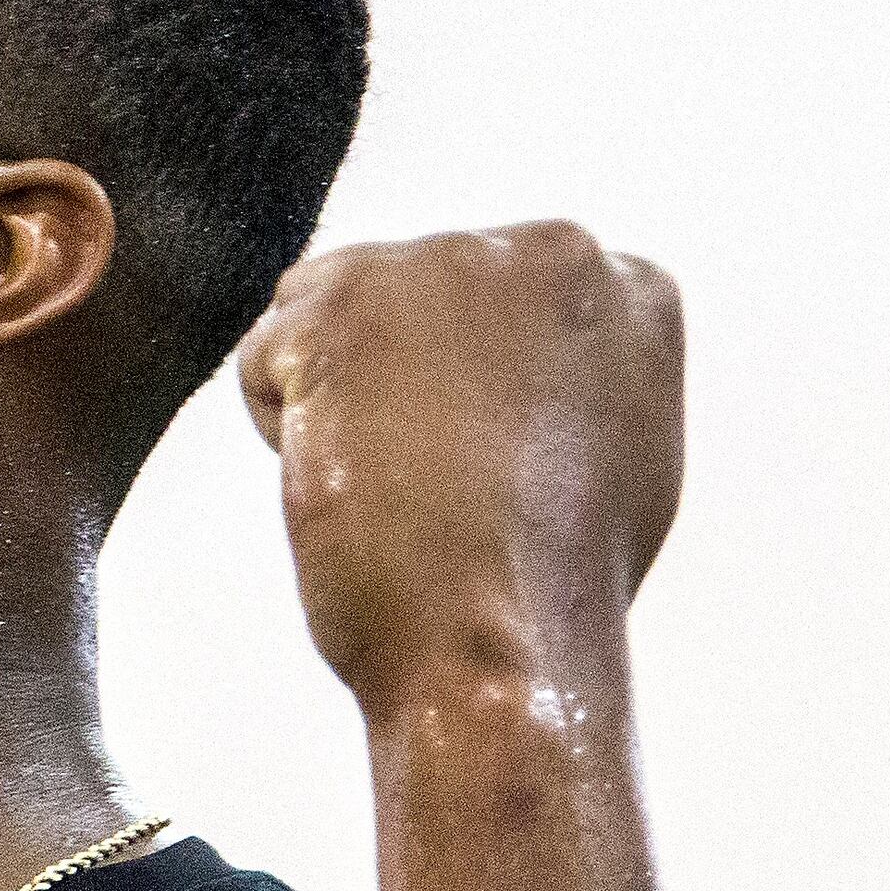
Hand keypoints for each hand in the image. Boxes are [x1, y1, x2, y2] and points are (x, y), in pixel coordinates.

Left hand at [234, 223, 681, 713]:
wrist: (498, 640)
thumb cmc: (549, 583)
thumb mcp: (614, 447)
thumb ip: (568, 367)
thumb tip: (515, 351)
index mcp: (622, 284)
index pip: (487, 302)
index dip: (470, 396)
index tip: (498, 465)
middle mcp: (546, 250)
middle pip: (404, 296)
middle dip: (400, 387)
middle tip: (447, 485)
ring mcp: (446, 262)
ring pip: (327, 317)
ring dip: (339, 402)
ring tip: (406, 485)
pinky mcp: (347, 297)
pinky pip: (267, 358)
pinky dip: (288, 429)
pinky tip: (356, 480)